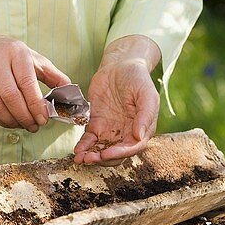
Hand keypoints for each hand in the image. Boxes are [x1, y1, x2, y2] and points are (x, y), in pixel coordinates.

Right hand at [0, 19, 69, 131]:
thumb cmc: (10, 55)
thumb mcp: (33, 59)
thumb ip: (53, 75)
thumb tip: (70, 92)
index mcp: (17, 53)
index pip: (26, 82)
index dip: (35, 104)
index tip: (43, 119)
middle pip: (11, 96)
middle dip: (25, 116)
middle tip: (34, 127)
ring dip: (12, 120)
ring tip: (24, 126)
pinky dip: (1, 120)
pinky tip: (11, 122)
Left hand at [74, 36, 160, 165]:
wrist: (119, 66)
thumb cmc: (137, 78)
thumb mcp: (147, 94)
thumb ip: (146, 115)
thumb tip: (139, 136)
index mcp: (141, 129)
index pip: (132, 148)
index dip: (119, 154)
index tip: (106, 154)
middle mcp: (125, 134)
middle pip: (115, 154)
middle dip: (102, 159)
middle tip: (89, 159)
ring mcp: (110, 131)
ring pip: (100, 150)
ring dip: (90, 157)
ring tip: (80, 158)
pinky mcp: (96, 125)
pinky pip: (88, 140)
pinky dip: (83, 147)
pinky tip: (77, 150)